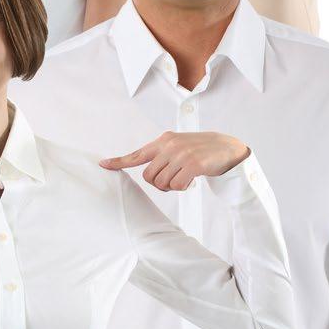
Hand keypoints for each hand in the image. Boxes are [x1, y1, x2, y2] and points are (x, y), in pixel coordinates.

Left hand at [100, 131, 249, 190]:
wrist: (226, 147)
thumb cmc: (199, 150)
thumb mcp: (178, 147)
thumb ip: (161, 156)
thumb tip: (148, 174)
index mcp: (163, 140)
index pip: (136, 154)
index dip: (119, 161)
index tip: (102, 164)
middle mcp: (169, 145)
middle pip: (149, 178)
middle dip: (160, 184)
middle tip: (174, 179)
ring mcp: (181, 154)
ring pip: (163, 184)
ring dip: (173, 187)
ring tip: (185, 177)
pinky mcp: (193, 164)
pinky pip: (178, 187)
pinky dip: (184, 188)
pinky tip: (193, 180)